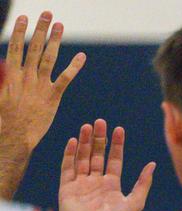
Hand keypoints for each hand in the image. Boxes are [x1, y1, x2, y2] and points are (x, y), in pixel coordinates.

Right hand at [0, 13, 85, 149]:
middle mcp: (26, 76)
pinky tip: (82, 56)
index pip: (16, 48)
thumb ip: (4, 80)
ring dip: (55, 40)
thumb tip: (5, 66)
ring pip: (49, 57)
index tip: (25, 18)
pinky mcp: (53, 96)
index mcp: (11, 75)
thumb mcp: (0, 95)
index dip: (21, 32)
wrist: (15, 135)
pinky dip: (74, 66)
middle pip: (34, 47)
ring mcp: (40, 85)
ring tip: (60, 25)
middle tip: (47, 13)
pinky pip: (66, 78)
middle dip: (40, 29)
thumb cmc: (5, 118)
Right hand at [58, 120, 154, 210]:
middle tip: (100, 121)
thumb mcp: (135, 202)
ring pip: (82, 158)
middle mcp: (96, 183)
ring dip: (84, 142)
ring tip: (87, 126)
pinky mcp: (66, 188)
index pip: (114, 160)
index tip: (119, 129)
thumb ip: (143, 183)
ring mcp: (80, 185)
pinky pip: (67, 168)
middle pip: (97, 155)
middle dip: (99, 139)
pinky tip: (72, 141)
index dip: (116, 145)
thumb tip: (153, 165)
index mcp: (112, 186)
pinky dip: (69, 154)